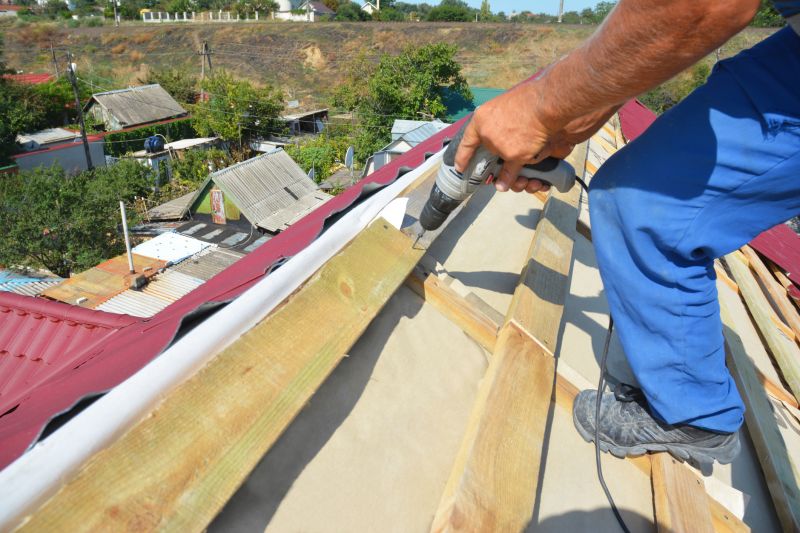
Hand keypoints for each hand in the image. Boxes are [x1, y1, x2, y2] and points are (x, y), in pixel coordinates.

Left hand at [454, 78, 617, 193]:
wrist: (544, 104)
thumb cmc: (530, 99)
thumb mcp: (504, 103)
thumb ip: (500, 118)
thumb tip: (504, 127)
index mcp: (481, 118)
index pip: (467, 140)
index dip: (462, 155)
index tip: (459, 166)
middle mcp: (486, 134)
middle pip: (486, 153)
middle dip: (492, 158)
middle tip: (498, 161)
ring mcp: (499, 146)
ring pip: (499, 164)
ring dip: (502, 169)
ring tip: (506, 168)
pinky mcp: (513, 156)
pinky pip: (509, 173)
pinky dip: (508, 180)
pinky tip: (504, 185)